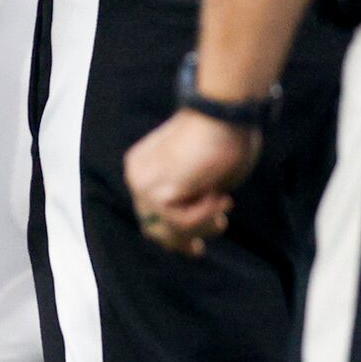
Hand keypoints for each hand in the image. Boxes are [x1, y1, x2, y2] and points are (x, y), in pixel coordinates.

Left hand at [125, 110, 260, 256]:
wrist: (224, 113)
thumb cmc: (224, 138)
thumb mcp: (204, 175)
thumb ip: (192, 199)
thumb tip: (191, 235)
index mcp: (143, 166)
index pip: (149, 214)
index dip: (172, 235)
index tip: (196, 247)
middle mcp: (136, 175)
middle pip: (153, 228)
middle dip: (181, 241)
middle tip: (201, 248)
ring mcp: (143, 183)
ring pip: (169, 230)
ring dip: (202, 225)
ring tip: (223, 205)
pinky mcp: (157, 191)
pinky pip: (181, 223)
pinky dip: (205, 216)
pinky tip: (218, 196)